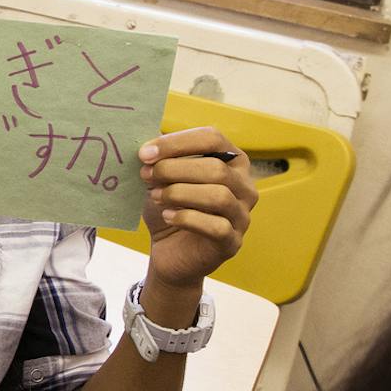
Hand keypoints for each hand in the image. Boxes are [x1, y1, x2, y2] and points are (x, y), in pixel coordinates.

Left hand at [136, 126, 255, 289]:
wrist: (169, 251)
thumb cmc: (170, 206)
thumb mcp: (162, 178)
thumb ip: (160, 158)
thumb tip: (147, 146)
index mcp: (231, 161)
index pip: (212, 139)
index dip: (177, 143)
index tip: (145, 153)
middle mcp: (244, 186)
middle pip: (216, 168)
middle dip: (174, 169)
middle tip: (146, 175)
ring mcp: (242, 216)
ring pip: (219, 196)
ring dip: (179, 193)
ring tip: (155, 196)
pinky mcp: (232, 242)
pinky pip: (217, 226)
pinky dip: (187, 218)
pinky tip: (167, 215)